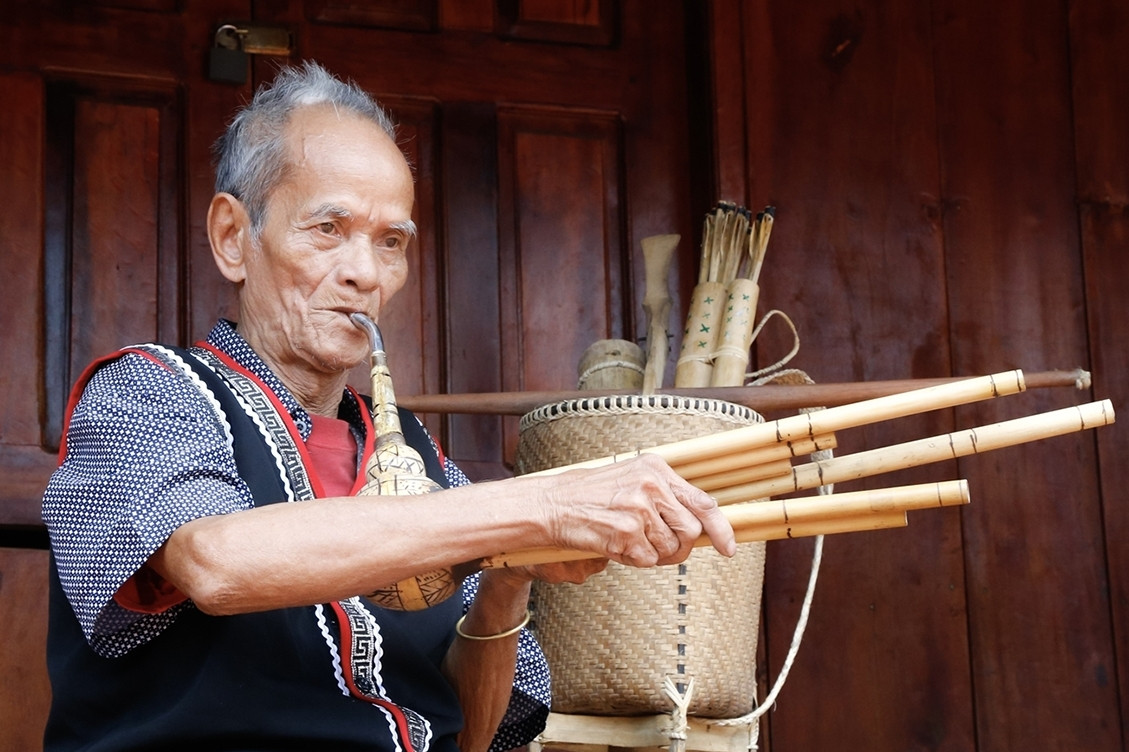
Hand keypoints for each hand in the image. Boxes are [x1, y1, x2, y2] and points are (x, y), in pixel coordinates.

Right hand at [541, 454, 735, 567]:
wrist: (552, 504)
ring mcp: (638, 509)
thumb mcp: (632, 481)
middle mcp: (650, 485)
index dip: (721, 528)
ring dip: (653, 554)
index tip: (729, 547)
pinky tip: (616, 545)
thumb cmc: (591, 496)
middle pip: (690, 530)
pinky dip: (634, 561)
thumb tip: (698, 527)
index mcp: (655, 469)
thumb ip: (666, 498)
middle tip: (659, 548)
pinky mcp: (625, 532)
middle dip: (680, 547)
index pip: (702, 501)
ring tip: (628, 540)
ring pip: (670, 549)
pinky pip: (647, 561)